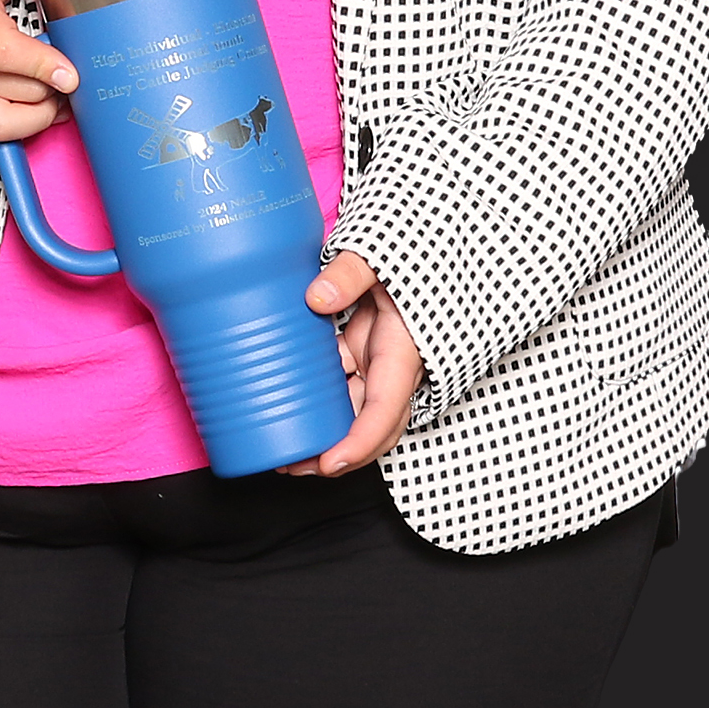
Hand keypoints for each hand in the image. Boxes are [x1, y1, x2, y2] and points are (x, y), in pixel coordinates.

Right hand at [0, 0, 80, 142]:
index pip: (1, 49)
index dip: (40, 64)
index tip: (69, 73)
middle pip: (15, 90)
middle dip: (52, 85)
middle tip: (68, 73)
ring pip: (4, 124)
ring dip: (39, 113)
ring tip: (53, 94)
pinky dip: (18, 125)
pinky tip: (30, 105)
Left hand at [277, 253, 425, 477]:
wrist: (425, 240)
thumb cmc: (411, 250)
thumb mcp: (383, 254)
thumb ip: (352, 272)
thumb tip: (317, 298)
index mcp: (404, 351)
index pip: (386, 409)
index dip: (360, 442)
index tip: (329, 462)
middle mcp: (391, 365)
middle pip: (368, 425)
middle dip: (336, 454)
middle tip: (292, 467)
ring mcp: (375, 359)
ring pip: (350, 409)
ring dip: (322, 431)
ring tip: (282, 448)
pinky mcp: (360, 349)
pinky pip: (339, 384)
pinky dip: (315, 400)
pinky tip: (285, 406)